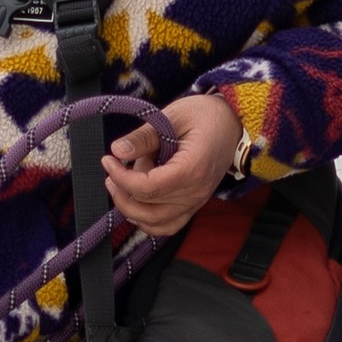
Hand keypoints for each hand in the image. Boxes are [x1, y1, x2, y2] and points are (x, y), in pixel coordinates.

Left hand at [101, 90, 245, 235]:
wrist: (232, 122)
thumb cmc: (205, 115)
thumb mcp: (172, 116)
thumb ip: (144, 137)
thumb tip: (117, 150)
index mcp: (192, 169)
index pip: (148, 188)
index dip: (122, 177)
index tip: (108, 160)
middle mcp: (196, 193)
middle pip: (148, 210)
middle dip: (122, 193)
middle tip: (112, 171)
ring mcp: (196, 202)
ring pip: (156, 224)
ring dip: (132, 209)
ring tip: (122, 183)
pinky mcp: (194, 205)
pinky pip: (168, 225)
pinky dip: (148, 219)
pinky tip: (136, 200)